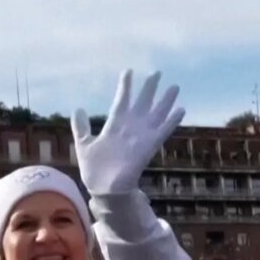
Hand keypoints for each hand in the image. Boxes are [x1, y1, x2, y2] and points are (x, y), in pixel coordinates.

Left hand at [71, 70, 184, 194]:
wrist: (103, 187)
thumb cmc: (93, 168)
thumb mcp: (84, 143)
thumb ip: (81, 127)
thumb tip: (78, 109)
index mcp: (114, 125)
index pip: (121, 100)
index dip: (125, 86)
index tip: (129, 71)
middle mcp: (130, 128)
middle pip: (142, 103)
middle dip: (149, 88)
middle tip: (157, 73)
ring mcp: (140, 136)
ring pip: (155, 114)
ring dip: (165, 101)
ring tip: (174, 87)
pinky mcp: (149, 146)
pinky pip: (163, 131)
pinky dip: (171, 121)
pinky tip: (181, 110)